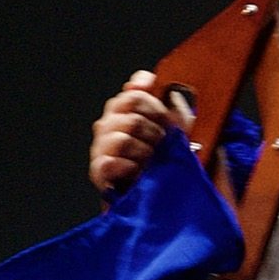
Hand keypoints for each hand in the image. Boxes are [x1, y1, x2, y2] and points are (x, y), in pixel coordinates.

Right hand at [90, 70, 177, 196]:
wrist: (164, 199)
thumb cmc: (170, 163)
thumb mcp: (179, 128)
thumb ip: (169, 100)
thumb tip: (150, 79)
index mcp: (128, 111)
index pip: (134, 89)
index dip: (150, 96)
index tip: (163, 113)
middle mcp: (110, 124)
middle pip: (129, 103)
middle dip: (155, 125)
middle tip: (163, 144)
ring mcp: (102, 146)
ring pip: (123, 134)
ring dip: (145, 150)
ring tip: (152, 162)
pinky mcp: (98, 170)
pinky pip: (109, 161)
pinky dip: (129, 168)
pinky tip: (138, 173)